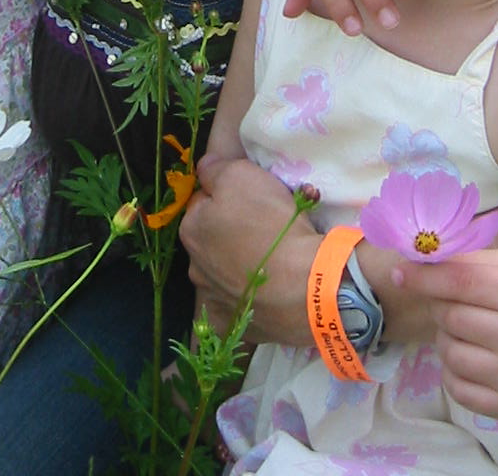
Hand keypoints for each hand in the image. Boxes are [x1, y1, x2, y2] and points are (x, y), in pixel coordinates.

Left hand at [180, 156, 318, 345]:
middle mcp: (195, 268)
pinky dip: (249, 299)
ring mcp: (215, 301)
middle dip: (232, 231)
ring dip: (241, 264)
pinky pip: (239, 308)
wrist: (306, 284)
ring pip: (226, 272)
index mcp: (191, 230)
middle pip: (213, 238)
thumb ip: (215, 169)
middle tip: (266, 226)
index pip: (204, 202)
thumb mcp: (241, 175)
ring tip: (274, 259)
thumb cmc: (270, 223)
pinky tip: (266, 292)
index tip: (252, 199)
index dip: (227, 196)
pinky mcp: (239, 327)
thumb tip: (205, 170)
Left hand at [393, 248, 497, 420]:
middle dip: (440, 307)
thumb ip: (469, 262)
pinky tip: (472, 358)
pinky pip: (456, 387)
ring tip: (466, 333)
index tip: (400, 273)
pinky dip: (453, 370)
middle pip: (452, 318)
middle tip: (451, 304)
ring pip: (450, 353)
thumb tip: (418, 261)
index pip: (461, 283)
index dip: (425, 277)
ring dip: (447, 339)